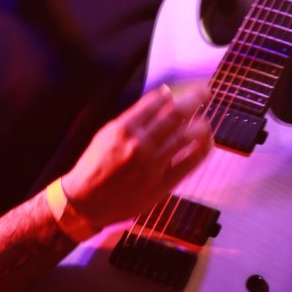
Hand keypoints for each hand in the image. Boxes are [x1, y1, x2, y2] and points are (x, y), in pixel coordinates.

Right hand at [61, 80, 212, 233]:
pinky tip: (206, 143)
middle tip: (205, 92)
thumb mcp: (107, 134)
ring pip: (187, 137)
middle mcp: (140, 144)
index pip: (157, 101)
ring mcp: (153, 165)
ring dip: (202, 124)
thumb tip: (161, 99)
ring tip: (206, 121)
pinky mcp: (162, 184)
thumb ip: (133, 118)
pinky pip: (190, 163)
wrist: (85, 202)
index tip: (183, 88)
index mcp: (124, 128)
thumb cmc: (95, 165)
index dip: (174, 91)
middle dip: (195, 98)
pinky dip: (202, 150)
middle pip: (177, 114)